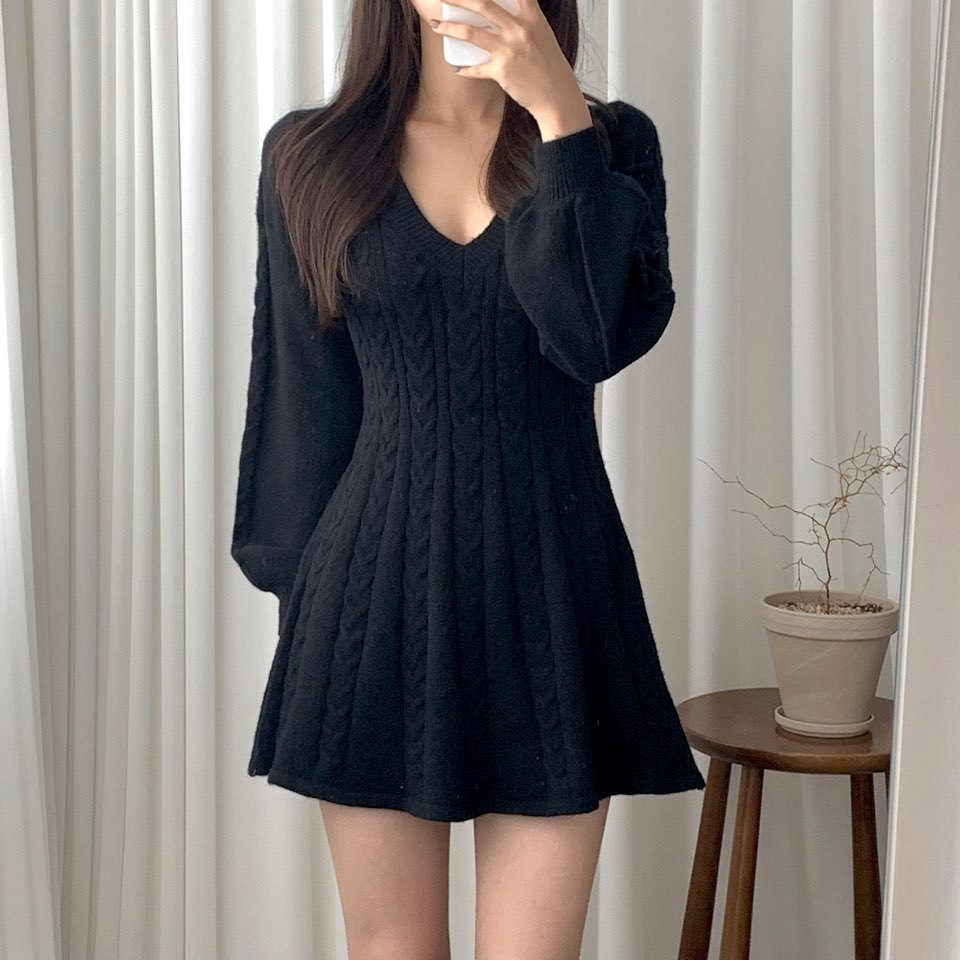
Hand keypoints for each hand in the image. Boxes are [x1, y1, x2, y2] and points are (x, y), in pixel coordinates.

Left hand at [428, 0, 588, 127]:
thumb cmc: (549, 65)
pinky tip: (456, 66)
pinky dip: (463, 68)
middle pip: (482, 4)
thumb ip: (521, 19)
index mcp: (531, 16)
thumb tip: (498, 13)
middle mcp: (519, 29)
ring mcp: (509, 50)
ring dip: (449, 27)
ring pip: (471, 33)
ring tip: (436, 25)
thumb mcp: (541, 34)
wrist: (556, 95)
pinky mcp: (501, 71)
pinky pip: (475, 68)